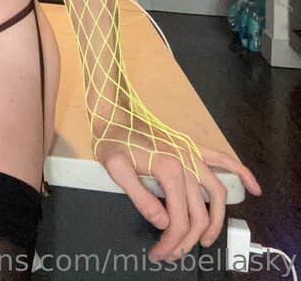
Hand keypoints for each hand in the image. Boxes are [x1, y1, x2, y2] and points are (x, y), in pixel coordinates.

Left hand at [94, 134, 261, 262]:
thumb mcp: (117, 170)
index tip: (159, 253)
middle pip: (198, 213)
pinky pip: (224, 160)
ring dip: (216, 220)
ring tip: (206, 239)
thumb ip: (141, 198)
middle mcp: (186, 163)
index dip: (170, 242)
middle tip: (175, 253)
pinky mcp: (194, 147)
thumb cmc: (113, 140)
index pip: (177, 219)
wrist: (114, 114)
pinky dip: (242, 173)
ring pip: (217, 195)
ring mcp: (193, 154)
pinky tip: (253, 188)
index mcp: (168, 170)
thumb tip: (163, 223)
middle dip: (188, 240)